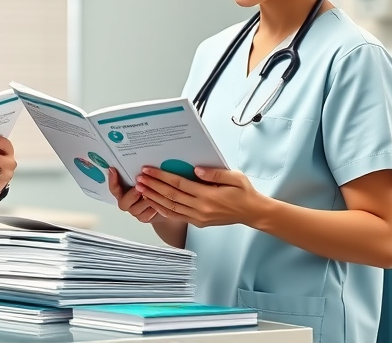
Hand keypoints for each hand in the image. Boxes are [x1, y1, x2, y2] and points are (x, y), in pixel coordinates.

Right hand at [108, 168, 158, 222]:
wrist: (164, 202)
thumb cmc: (152, 186)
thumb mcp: (145, 178)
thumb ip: (139, 175)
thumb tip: (138, 164)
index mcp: (122, 191)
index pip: (114, 188)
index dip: (112, 180)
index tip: (113, 169)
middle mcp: (126, 202)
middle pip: (123, 202)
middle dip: (131, 194)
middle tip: (138, 187)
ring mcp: (134, 211)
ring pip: (136, 209)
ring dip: (145, 201)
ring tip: (154, 194)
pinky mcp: (144, 218)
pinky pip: (146, 215)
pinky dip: (152, 208)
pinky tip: (159, 203)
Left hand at [134, 166, 266, 227]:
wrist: (252, 212)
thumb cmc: (244, 193)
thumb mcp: (235, 177)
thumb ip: (215, 173)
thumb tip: (196, 169)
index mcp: (208, 196)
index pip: (179, 184)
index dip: (161, 177)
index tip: (148, 170)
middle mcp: (201, 208)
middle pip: (171, 196)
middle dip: (153, 186)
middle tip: (139, 178)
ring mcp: (198, 217)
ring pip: (171, 207)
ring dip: (154, 198)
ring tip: (141, 189)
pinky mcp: (198, 222)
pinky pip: (177, 216)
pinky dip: (163, 210)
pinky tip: (154, 203)